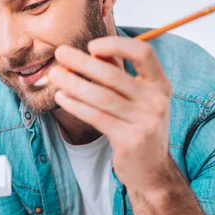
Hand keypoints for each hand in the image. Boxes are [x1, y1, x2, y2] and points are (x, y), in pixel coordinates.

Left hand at [49, 37, 173, 191]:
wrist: (152, 170)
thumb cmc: (138, 127)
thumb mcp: (137, 99)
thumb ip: (119, 75)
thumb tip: (94, 50)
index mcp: (160, 84)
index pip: (143, 52)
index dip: (116, 44)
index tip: (91, 45)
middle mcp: (157, 100)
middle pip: (114, 75)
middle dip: (83, 62)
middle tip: (60, 53)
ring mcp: (146, 121)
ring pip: (101, 97)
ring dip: (73, 83)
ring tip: (54, 75)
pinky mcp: (130, 140)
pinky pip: (96, 117)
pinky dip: (76, 105)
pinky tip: (61, 97)